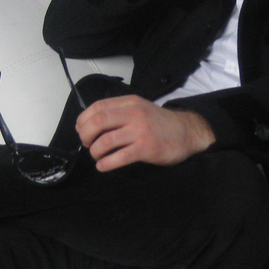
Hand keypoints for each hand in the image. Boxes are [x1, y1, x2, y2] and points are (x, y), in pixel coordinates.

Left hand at [76, 95, 215, 171]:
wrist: (187, 132)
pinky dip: (106, 163)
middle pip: (98, 121)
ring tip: (97, 156)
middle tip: (87, 144)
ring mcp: (140, 131)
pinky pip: (119, 157)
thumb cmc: (160, 123)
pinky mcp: (146, 148)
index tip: (81, 130)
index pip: (98, 106)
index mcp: (130, 102)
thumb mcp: (140, 109)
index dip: (84, 119)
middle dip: (86, 135)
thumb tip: (89, 124)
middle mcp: (134, 113)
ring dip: (95, 151)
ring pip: (106, 141)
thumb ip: (119, 112)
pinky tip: (103, 166)